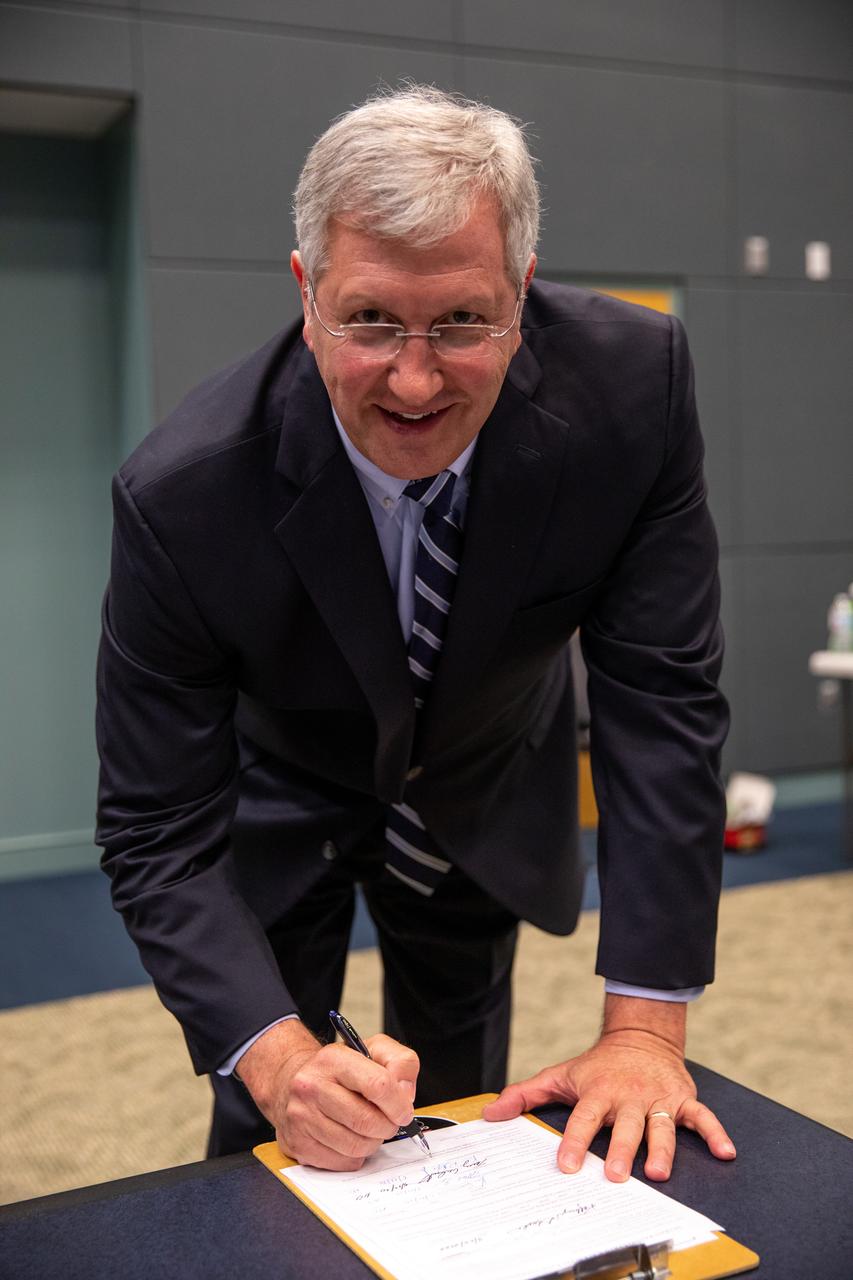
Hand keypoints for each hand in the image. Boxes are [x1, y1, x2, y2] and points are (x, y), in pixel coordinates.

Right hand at [237, 1019, 419, 1169]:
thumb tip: (406, 1095)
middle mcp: (311, 1086)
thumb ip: (401, 1063)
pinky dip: (355, 1155)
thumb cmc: (339, 1070)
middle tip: (388, 1122)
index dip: (398, 1104)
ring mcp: (302, 1117)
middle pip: (367, 1121)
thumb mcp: (374, 1049)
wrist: (292, 1082)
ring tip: (368, 1128)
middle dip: (387, 1126)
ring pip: (356, 1146)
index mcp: (333, 1059)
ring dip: (372, 1142)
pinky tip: (350, 1138)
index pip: (377, 1085)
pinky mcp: (298, 1144)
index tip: (403, 1111)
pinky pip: (343, 1162)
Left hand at [483, 996, 735, 1181]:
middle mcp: (628, 1096)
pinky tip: (725, 1152)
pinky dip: (715, 1133)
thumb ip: (526, 1095)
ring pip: (661, 1126)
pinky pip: (701, 1117)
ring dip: (662, 1149)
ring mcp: (657, 1098)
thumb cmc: (596, 1066)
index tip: (568, 1166)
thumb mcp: (560, 1075)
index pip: (584, 1118)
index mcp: (598, 1092)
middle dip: (621, 1150)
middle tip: (616, 1176)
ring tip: (659, 1172)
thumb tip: (491, 1113)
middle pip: (625, 1126)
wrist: (640, 1037)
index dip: (575, 1141)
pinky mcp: (682, 1098)